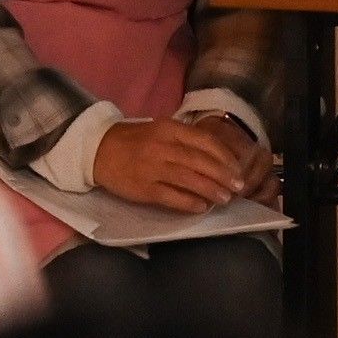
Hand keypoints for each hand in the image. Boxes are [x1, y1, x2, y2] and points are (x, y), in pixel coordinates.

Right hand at [92, 114, 260, 212]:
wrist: (98, 150)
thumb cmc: (136, 140)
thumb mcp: (162, 130)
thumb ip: (186, 140)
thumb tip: (217, 157)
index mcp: (170, 129)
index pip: (205, 141)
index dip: (225, 157)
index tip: (238, 168)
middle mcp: (163, 148)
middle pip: (201, 162)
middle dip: (224, 176)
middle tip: (239, 187)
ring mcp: (153, 169)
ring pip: (190, 180)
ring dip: (211, 191)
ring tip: (225, 199)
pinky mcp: (144, 189)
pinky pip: (172, 197)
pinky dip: (190, 203)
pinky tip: (201, 207)